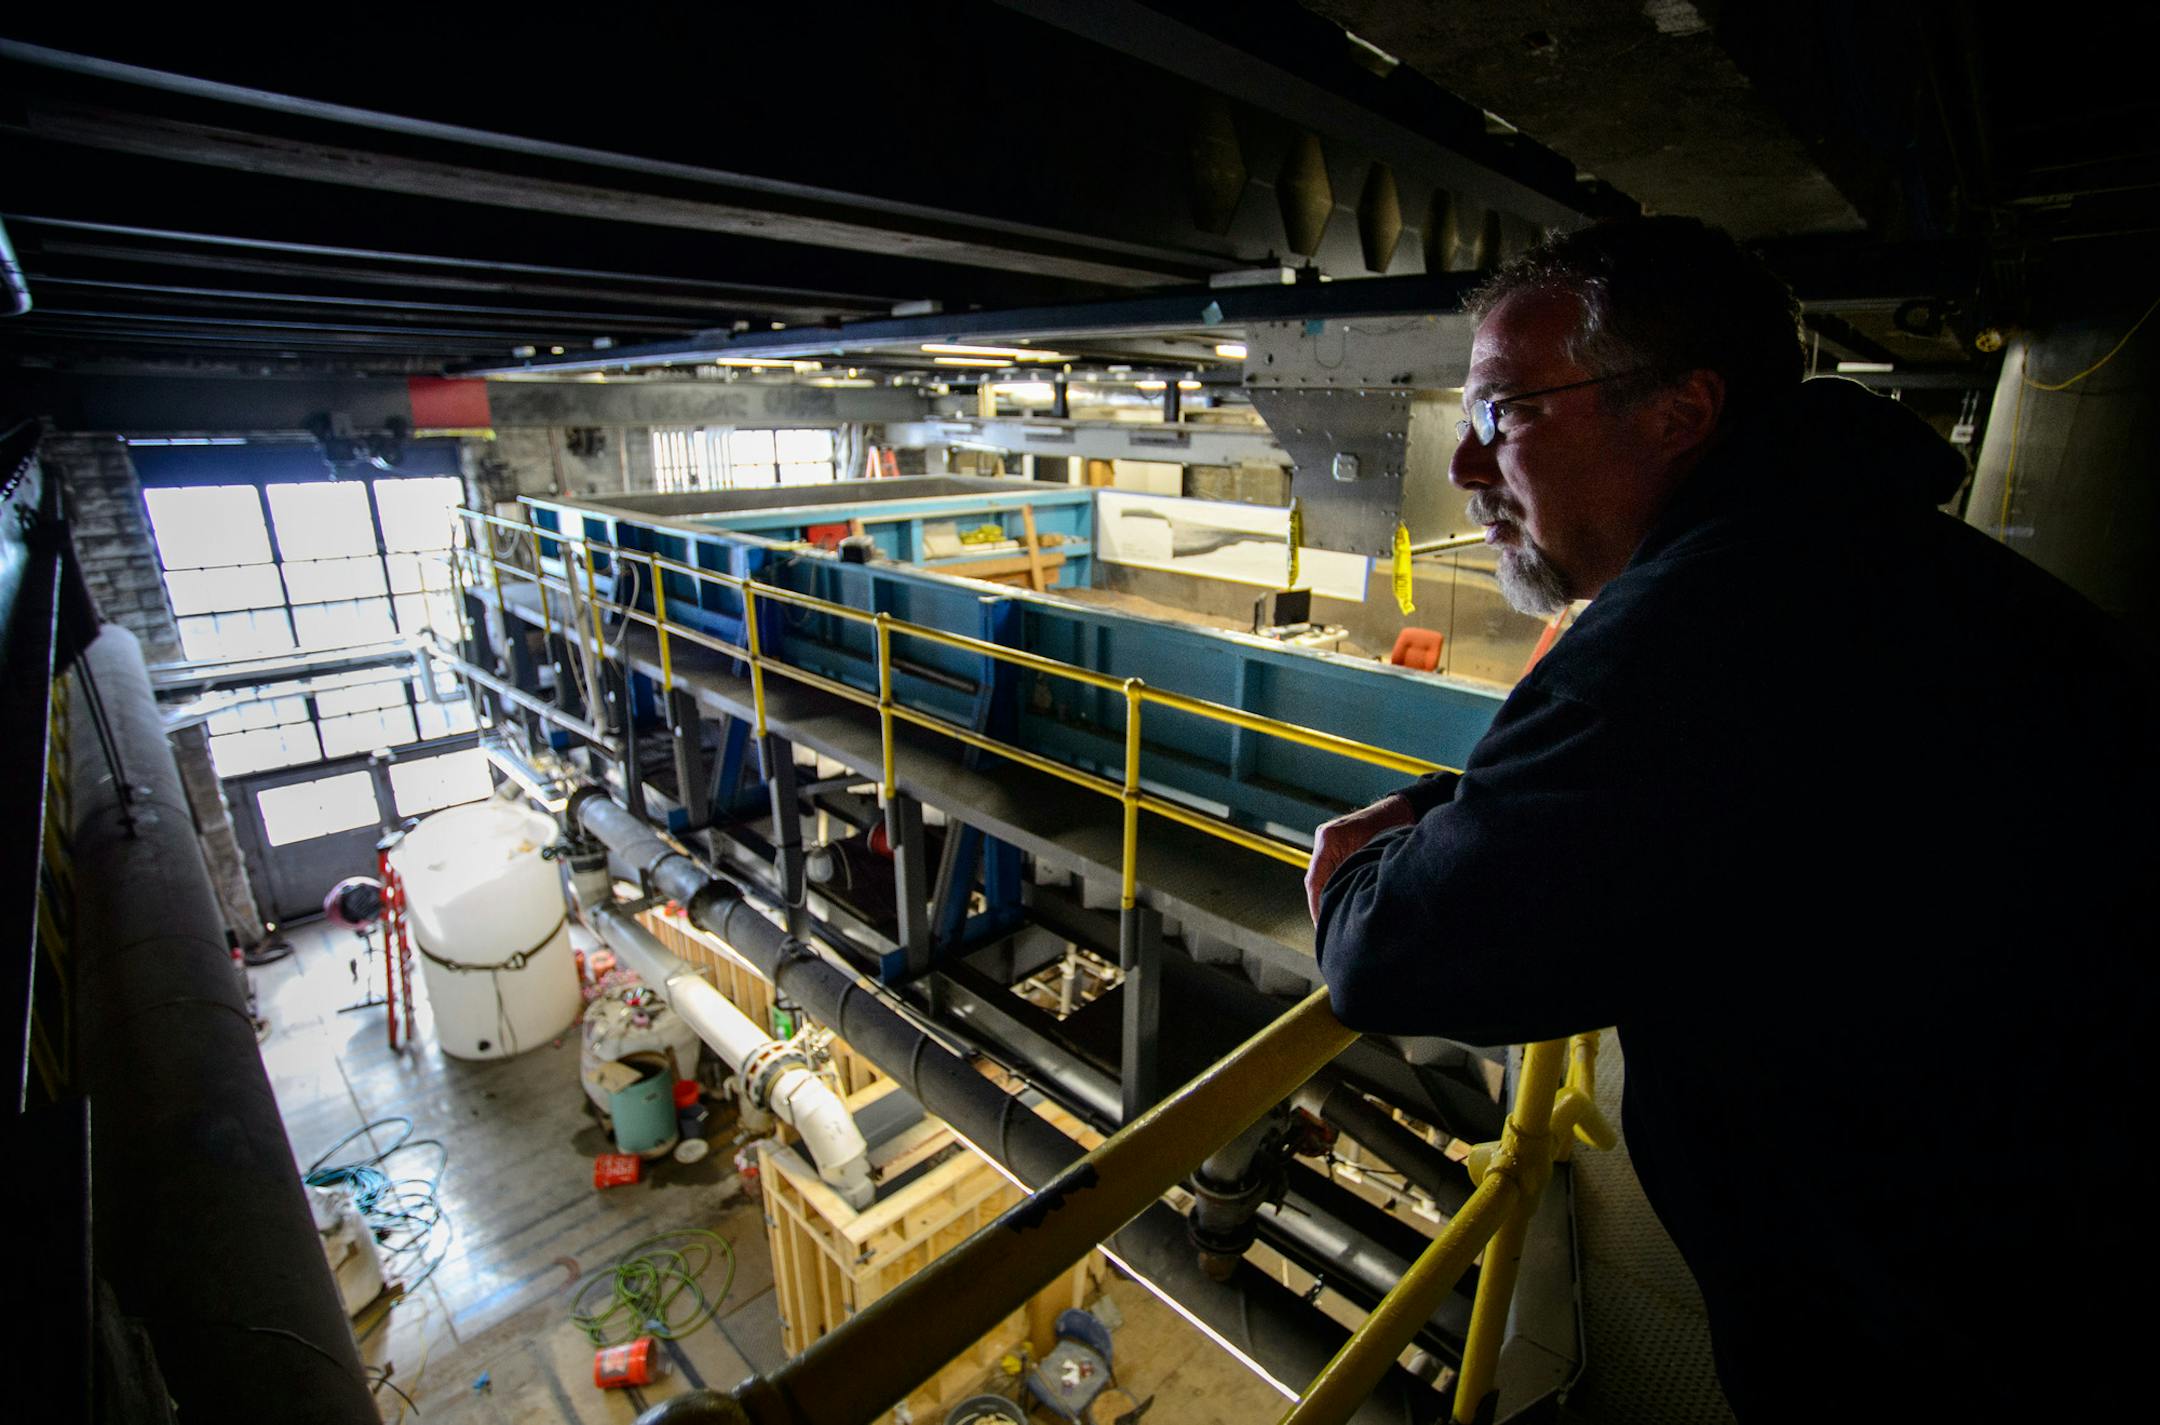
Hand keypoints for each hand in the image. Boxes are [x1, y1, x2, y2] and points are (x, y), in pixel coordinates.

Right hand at [1305, 794, 1414, 922]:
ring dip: (1326, 899)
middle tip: (1327, 930)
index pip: (1314, 881)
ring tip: (1333, 922)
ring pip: (1321, 879)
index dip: (1317, 907)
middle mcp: (1324, 839)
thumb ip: (1359, 877)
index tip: (1323, 926)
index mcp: (1329, 839)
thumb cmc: (1393, 829)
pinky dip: (1334, 889)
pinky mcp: (1336, 848)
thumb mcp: (1376, 855)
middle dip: (1320, 907)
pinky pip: (1329, 873)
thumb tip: (1349, 906)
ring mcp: (1328, 843)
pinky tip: (1340, 905)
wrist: (1400, 810)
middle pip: (1315, 881)